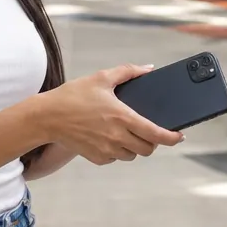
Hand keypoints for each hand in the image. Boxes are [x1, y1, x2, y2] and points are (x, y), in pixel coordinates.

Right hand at [40, 64, 182, 165]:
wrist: (47, 116)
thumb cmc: (73, 96)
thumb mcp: (101, 77)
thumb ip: (128, 71)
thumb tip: (148, 68)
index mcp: (122, 116)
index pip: (155, 133)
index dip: (172, 137)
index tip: (179, 136)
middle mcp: (117, 136)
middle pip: (148, 148)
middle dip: (153, 141)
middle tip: (149, 131)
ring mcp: (106, 149)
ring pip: (132, 155)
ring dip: (135, 146)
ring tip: (128, 133)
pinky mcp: (96, 157)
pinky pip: (115, 158)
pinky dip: (118, 151)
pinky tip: (111, 137)